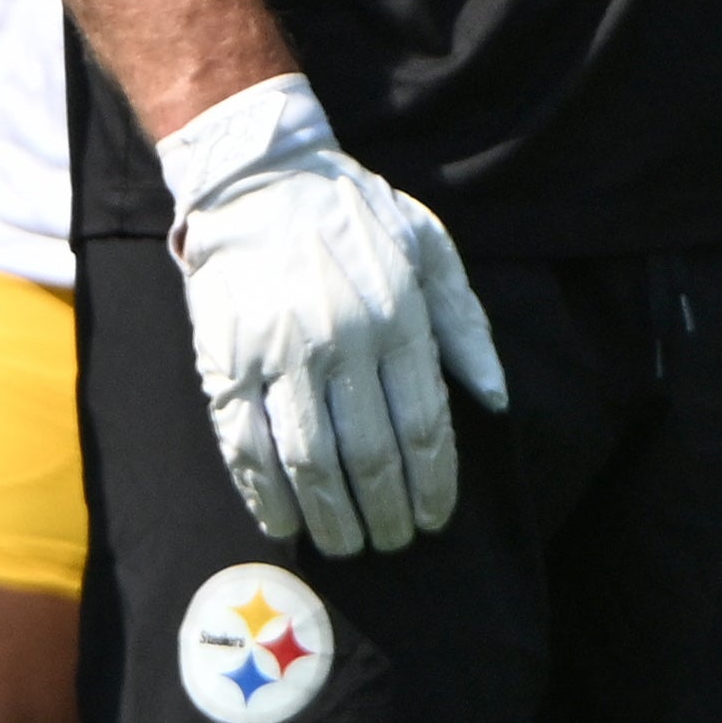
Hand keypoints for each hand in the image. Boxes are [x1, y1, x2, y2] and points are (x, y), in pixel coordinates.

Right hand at [159, 75, 507, 556]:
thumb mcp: (429, 248)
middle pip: (371, 455)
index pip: (424, 427)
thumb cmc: (351, 216)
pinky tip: (282, 519)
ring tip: (347, 544)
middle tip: (393, 542)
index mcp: (397, 315)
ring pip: (311, 460)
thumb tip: (495, 400)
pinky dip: (264, 493)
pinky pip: (245, 443)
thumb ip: (466, 325)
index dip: (432, 486)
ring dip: (332, 517)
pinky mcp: (226, 358)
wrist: (255, 178)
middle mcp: (341, 338)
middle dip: (387, 513)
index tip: (434, 519)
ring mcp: (278, 351)